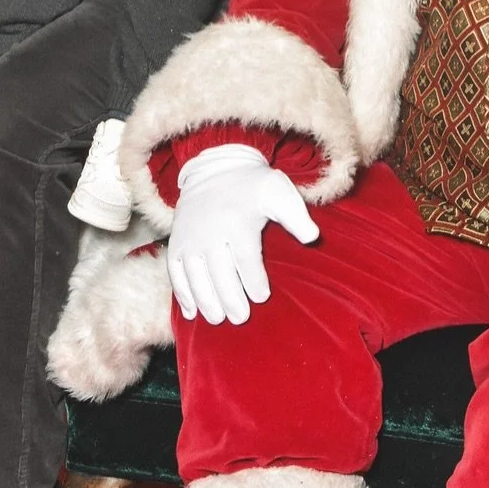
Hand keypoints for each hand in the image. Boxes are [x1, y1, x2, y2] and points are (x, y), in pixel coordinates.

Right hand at [165, 144, 319, 325]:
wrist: (215, 168)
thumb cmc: (253, 186)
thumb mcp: (278, 191)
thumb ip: (296, 216)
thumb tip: (312, 238)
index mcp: (236, 222)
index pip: (246, 259)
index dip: (253, 281)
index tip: (262, 297)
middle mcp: (209, 232)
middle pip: (219, 272)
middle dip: (230, 299)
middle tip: (241, 318)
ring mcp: (189, 239)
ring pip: (195, 277)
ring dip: (206, 301)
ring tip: (218, 319)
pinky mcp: (176, 243)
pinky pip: (175, 273)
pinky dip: (182, 294)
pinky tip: (191, 313)